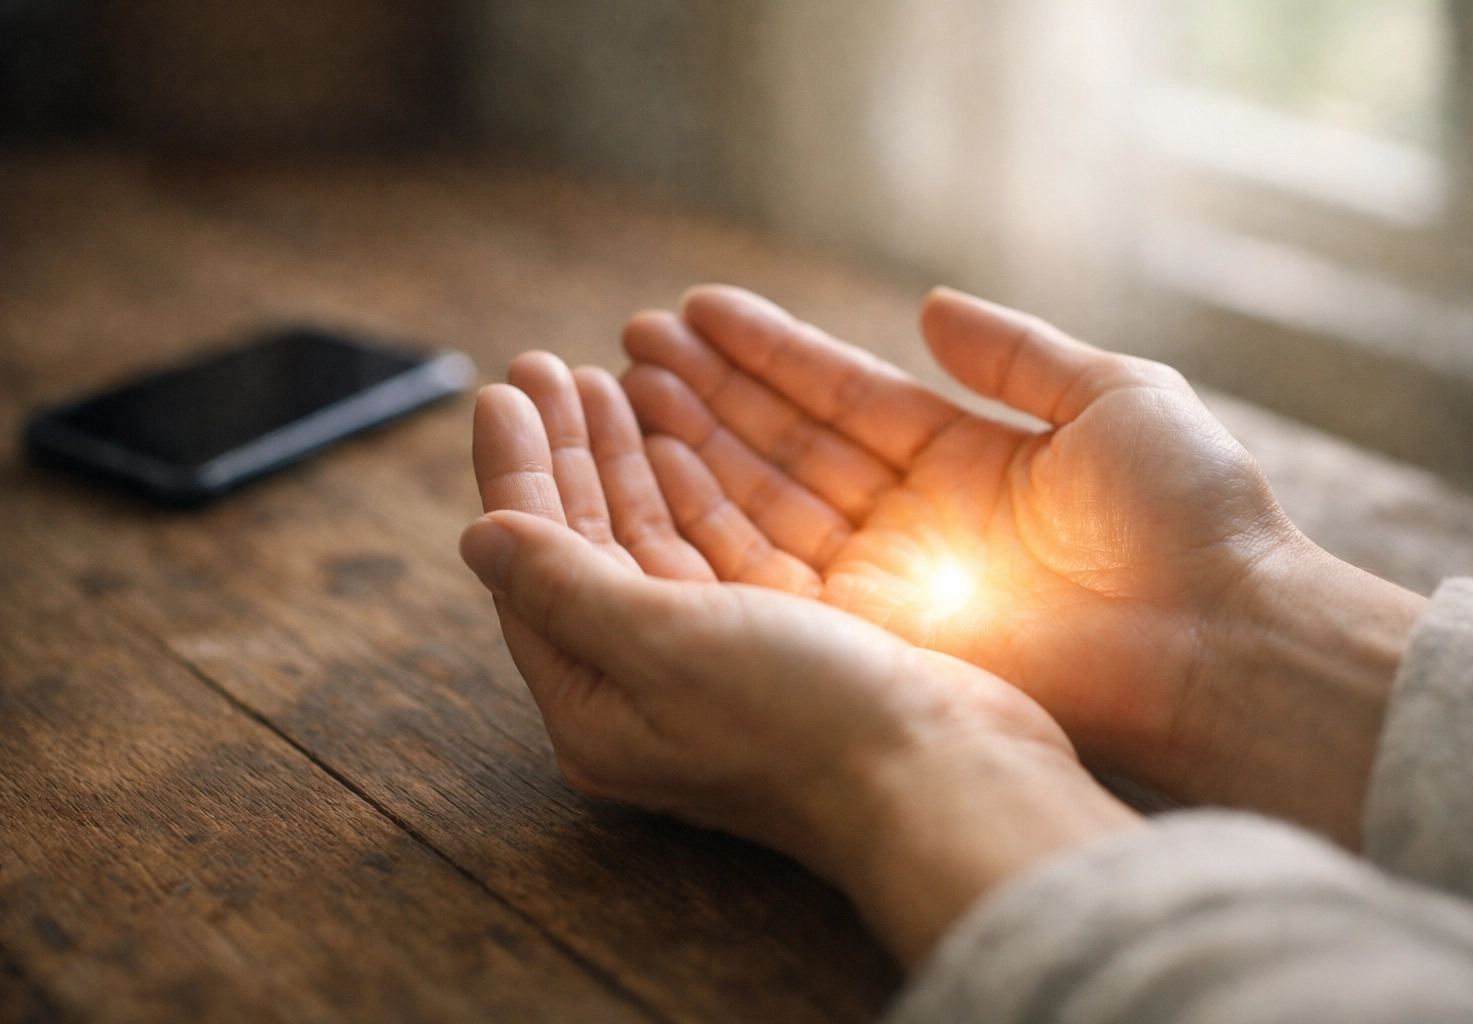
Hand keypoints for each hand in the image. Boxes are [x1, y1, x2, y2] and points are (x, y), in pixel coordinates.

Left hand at [460, 353, 1139, 964]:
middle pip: (582, 547)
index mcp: (595, 704)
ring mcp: (708, 663)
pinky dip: (686, 487)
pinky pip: (705, 548)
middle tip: (545, 366)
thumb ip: (564, 586)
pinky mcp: (769, 640)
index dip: (516, 472)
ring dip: (620, 459)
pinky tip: (673, 438)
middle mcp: (641, 687)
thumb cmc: (801, 720)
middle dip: (564, 453)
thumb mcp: (661, 645)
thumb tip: (480, 537)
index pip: (531, 568)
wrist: (941, 775)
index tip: (503, 390)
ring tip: (601, 382)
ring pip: (644, 539)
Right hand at [620, 286, 1427, 845]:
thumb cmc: (1189, 514)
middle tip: (629, 345)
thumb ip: (1016, 353)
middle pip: (788, 446)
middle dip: (709, 395)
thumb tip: (929, 306)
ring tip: (622, 388)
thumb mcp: (1115, 395)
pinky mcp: (880, 636)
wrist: (1224, 642)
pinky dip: (716, 522)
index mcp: (965, 458)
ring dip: (696, 447)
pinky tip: (656, 469)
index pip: (842, 396)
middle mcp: (913, 519)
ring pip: (768, 503)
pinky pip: (779, 573)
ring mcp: (891, 579)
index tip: (695, 310)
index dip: (768, 353)